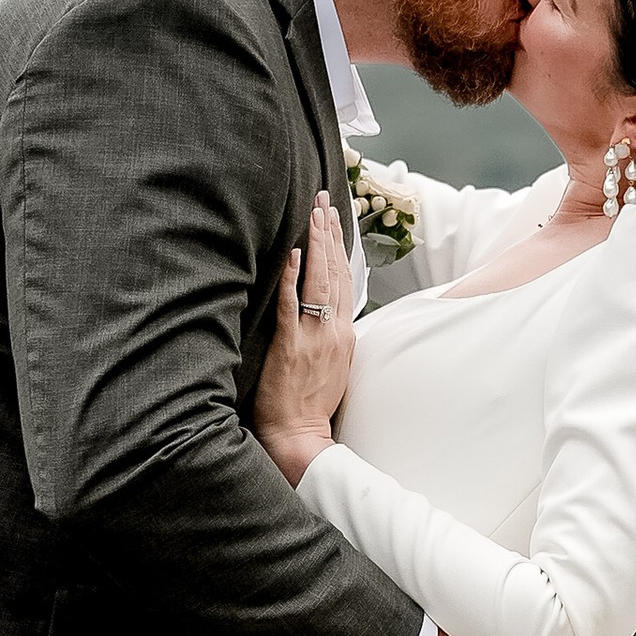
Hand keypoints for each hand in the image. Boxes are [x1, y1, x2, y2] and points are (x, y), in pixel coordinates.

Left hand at [257, 194, 355, 485]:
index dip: (340, 248)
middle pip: (334, 273)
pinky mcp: (291, 346)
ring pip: (319, 282)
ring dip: (316, 245)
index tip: (335, 219)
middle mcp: (334, 331)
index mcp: (345, 335)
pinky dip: (292, 278)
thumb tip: (326, 315)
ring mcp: (314, 337)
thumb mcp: (333, 368)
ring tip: (314, 213)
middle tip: (324, 199)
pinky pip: (292, 305)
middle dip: (329, 233)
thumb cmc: (311, 406)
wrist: (300, 435)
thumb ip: (330, 337)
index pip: (344, 282)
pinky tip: (291, 254)